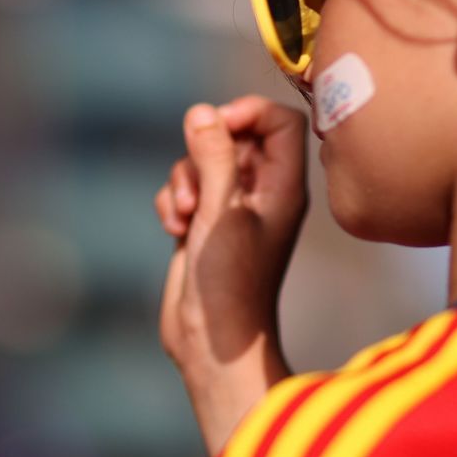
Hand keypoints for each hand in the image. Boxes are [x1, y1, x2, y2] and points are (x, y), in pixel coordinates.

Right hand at [153, 97, 307, 453]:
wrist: (214, 344)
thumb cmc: (230, 283)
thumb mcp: (222, 213)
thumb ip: (215, 159)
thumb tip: (201, 113)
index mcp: (283, 187)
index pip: (279, 122)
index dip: (248, 113)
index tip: (217, 126)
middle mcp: (262, 194)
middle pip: (233, 137)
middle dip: (203, 152)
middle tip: (197, 184)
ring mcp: (231, 210)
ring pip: (201, 163)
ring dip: (183, 180)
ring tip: (185, 217)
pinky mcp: (203, 227)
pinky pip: (184, 190)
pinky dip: (173, 203)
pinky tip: (175, 231)